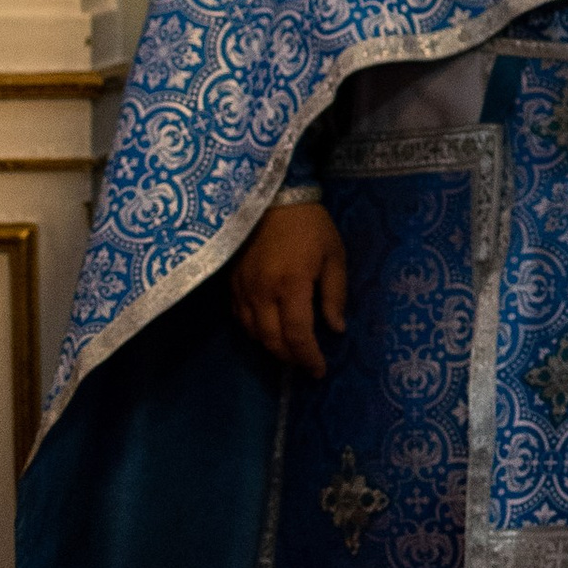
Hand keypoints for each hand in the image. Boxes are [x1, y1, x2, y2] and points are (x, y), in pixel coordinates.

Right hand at [231, 199, 347, 380]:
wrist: (274, 196)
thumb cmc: (310, 225)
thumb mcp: (334, 255)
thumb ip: (335, 294)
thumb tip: (336, 329)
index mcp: (291, 285)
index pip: (297, 335)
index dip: (308, 357)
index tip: (319, 370)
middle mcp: (262, 292)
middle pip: (272, 340)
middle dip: (290, 358)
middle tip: (306, 363)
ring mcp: (242, 288)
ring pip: (252, 333)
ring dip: (271, 346)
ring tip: (290, 349)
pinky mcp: (231, 283)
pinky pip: (239, 318)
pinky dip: (254, 330)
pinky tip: (268, 329)